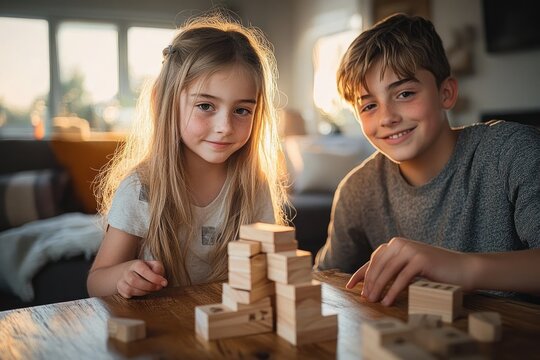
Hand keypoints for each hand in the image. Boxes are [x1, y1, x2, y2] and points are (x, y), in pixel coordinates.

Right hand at [117, 260, 167, 297]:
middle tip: (158, 288)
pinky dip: (135, 295)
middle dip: (149, 287)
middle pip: (134, 281)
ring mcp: (121, 280)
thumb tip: (160, 277)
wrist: (129, 271)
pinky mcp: (120, 289)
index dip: (154, 278)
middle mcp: (127, 272)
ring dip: (143, 292)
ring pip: (129, 289)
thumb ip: (158, 268)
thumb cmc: (146, 269)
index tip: (164, 283)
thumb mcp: (154, 265)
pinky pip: (126, 295)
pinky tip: (142, 292)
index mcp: (136, 264)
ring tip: (151, 290)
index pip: (143, 271)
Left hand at [346, 237, 470, 305]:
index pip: (373, 260)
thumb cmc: (436, 271)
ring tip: (373, 301)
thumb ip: (393, 269)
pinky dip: (393, 292)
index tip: (349, 286)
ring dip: (378, 288)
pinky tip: (387, 302)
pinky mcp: (420, 259)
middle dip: (369, 283)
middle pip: (377, 266)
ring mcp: (410, 250)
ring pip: (387, 272)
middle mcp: (400, 243)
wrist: (464, 269)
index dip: (360, 274)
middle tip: (365, 298)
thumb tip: (370, 284)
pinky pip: (401, 278)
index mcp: (396, 244)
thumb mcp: (410, 267)